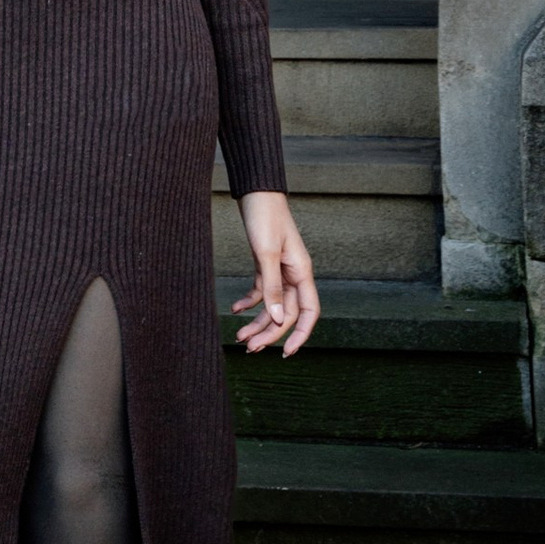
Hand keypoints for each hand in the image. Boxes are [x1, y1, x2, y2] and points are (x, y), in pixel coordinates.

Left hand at [233, 191, 318, 355]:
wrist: (255, 190)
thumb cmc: (264, 216)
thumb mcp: (266, 253)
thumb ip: (273, 287)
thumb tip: (279, 318)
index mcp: (301, 272)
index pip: (309, 312)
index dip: (300, 334)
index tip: (286, 353)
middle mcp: (294, 274)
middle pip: (286, 313)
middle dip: (269, 333)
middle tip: (250, 348)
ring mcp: (280, 269)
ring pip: (272, 305)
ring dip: (257, 323)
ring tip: (240, 338)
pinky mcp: (265, 264)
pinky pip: (261, 291)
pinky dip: (249, 302)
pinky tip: (235, 310)